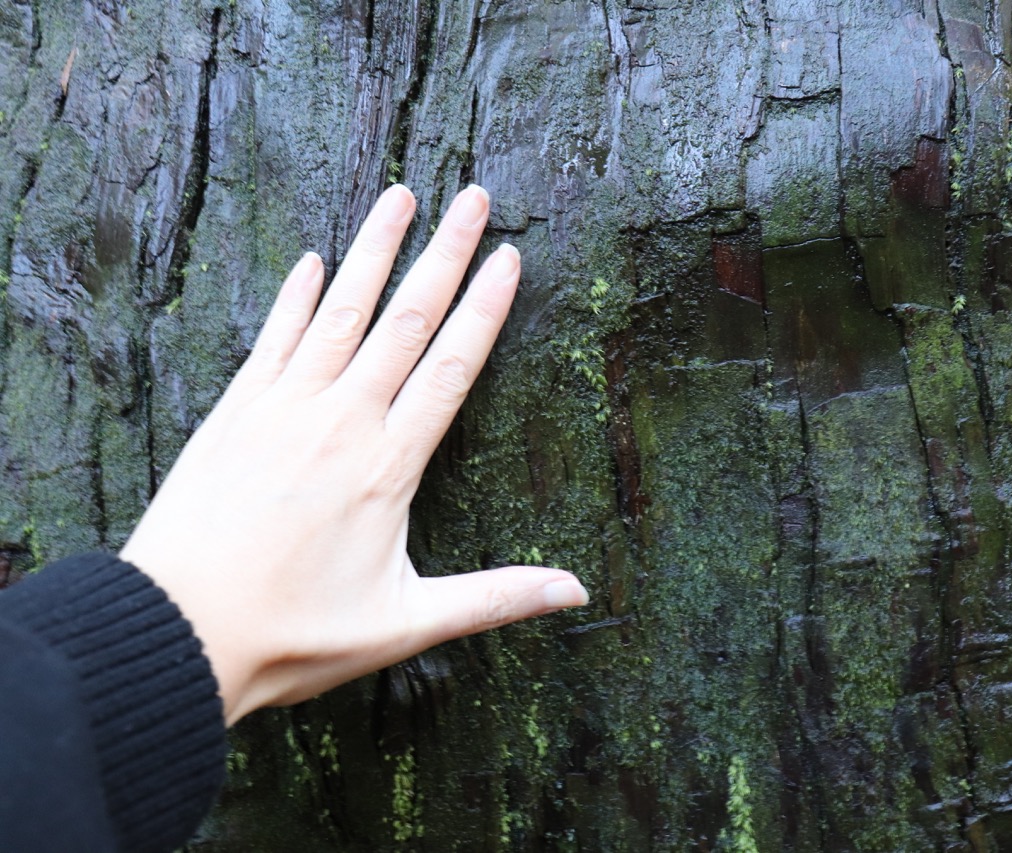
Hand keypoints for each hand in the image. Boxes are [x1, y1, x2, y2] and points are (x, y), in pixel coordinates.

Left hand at [120, 184, 587, 724]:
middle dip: (443, 255)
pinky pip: (274, 339)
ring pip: (340, 313)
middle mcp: (340, 423)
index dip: (483, 310)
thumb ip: (496, 598)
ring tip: (400, 197)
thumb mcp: (407, 622)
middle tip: (473, 199)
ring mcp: (283, 410)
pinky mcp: (235, 413)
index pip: (449, 369)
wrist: (176, 632)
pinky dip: (295, 297)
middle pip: (403, 322)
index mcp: (387, 468)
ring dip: (372, 251)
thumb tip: (577, 594)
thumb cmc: (295, 634)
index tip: (507, 258)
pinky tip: (312, 262)